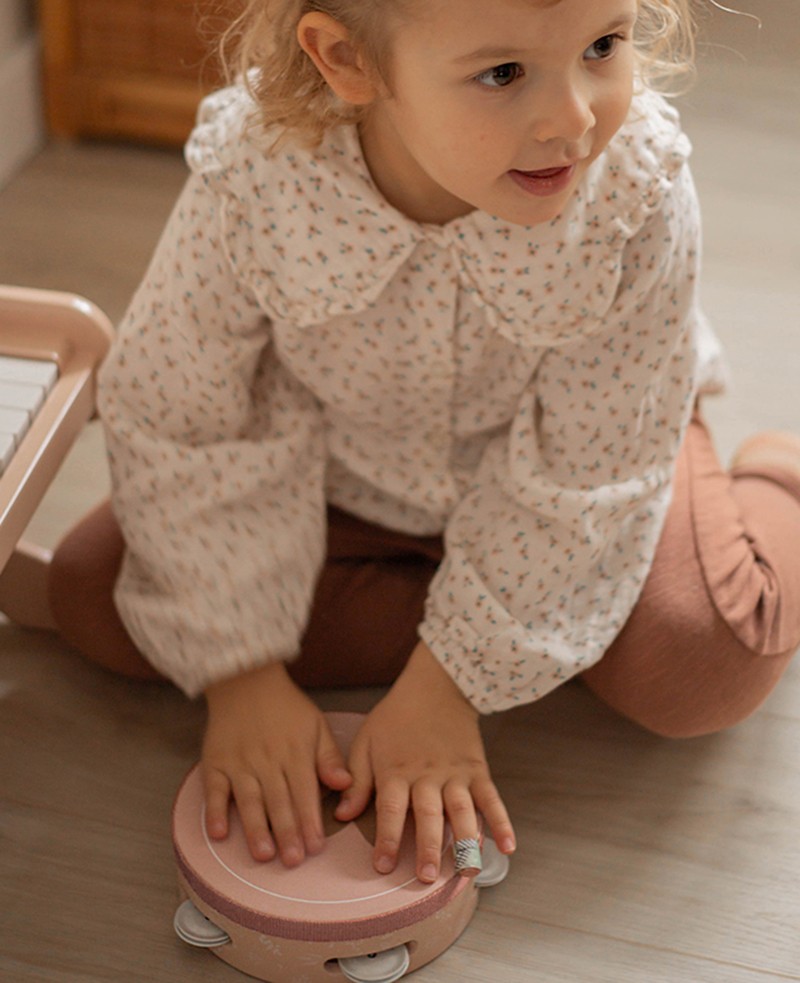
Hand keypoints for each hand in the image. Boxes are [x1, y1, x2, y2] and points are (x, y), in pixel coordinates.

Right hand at [202, 662, 351, 865]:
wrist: (246, 680)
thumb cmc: (287, 707)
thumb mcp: (316, 725)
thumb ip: (329, 758)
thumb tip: (344, 785)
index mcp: (295, 753)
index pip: (305, 792)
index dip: (310, 820)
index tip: (316, 847)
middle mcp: (267, 760)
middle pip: (278, 801)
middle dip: (287, 832)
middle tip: (293, 861)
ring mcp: (239, 762)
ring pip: (249, 799)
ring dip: (255, 828)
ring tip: (263, 854)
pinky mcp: (216, 762)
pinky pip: (214, 790)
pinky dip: (215, 811)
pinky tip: (219, 833)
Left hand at [335, 641, 515, 882]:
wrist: (436, 686)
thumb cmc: (396, 716)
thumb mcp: (366, 741)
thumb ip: (357, 780)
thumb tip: (342, 815)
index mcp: (396, 770)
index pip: (391, 809)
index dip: (387, 838)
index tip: (383, 866)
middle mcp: (427, 776)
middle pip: (428, 815)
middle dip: (429, 848)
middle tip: (427, 878)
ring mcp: (455, 774)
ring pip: (462, 811)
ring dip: (464, 842)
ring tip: (466, 872)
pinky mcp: (477, 770)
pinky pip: (491, 798)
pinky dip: (501, 822)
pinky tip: (507, 847)